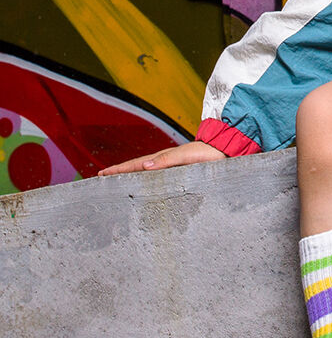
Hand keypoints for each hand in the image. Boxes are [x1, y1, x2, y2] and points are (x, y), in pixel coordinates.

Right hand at [96, 140, 229, 176]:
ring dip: (130, 178)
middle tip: (101, 180)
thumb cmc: (207, 153)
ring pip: (145, 173)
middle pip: (136, 168)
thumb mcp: (186, 156)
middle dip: (118, 174)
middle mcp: (164, 162)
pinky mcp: (179, 172)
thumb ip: (167, 160)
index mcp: (162, 158)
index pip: (134, 165)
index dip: (118, 170)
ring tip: (116, 185)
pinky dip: (145, 181)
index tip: (101, 175)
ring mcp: (170, 167)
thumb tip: (144, 166)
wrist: (225, 149)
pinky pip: (156, 178)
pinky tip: (144, 188)